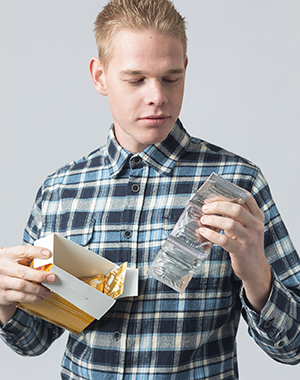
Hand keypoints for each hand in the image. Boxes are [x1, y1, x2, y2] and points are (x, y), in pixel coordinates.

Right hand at [0, 245, 55, 323]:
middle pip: (23, 272)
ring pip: (23, 286)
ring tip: (47, 290)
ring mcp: (2, 282)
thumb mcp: (14, 257)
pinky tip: (40, 296)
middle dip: (40, 276)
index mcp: (7, 254)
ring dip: (38, 289)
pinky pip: (21, 297)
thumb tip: (47, 259)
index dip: (36, 252)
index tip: (48, 254)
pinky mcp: (4, 294)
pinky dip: (33, 298)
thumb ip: (27, 257)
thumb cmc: (8, 267)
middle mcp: (3, 268)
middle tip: (52, 278)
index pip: (23, 251)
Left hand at [199, 194, 271, 312]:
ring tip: (203, 220)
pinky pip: (224, 240)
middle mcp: (256, 225)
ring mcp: (250, 239)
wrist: (255, 268)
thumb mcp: (245, 226)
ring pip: (230, 224)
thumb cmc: (246, 243)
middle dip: (218, 206)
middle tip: (205, 208)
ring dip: (213, 220)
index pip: (246, 198)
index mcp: (257, 216)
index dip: (228, 195)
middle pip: (237, 209)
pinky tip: (203, 232)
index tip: (213, 197)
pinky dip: (211, 234)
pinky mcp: (242, 251)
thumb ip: (235, 216)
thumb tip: (210, 205)